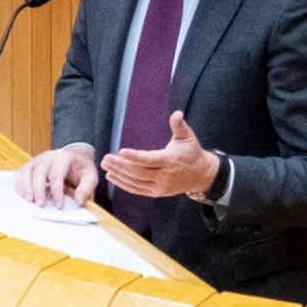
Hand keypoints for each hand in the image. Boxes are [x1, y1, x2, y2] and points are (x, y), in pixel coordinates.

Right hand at [14, 144, 98, 208]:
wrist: (76, 157)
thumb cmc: (82, 168)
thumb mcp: (91, 176)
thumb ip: (86, 188)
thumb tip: (78, 201)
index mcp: (64, 157)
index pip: (57, 175)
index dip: (56, 192)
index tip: (59, 206)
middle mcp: (49, 156)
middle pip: (39, 172)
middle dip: (38, 190)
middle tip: (40, 205)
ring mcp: (38, 159)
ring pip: (27, 171)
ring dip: (26, 187)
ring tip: (30, 201)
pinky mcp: (31, 164)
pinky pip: (21, 173)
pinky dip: (20, 184)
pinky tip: (24, 195)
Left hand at [101, 111, 218, 197]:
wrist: (201, 175)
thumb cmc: (191, 152)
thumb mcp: (187, 137)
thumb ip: (179, 125)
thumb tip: (177, 113)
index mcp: (170, 161)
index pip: (149, 160)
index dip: (135, 156)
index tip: (120, 151)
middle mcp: (164, 176)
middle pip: (138, 172)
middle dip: (120, 166)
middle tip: (105, 158)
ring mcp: (160, 187)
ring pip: (135, 182)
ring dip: (119, 175)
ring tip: (105, 166)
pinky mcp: (156, 193)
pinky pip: (137, 190)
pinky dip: (123, 184)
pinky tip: (112, 177)